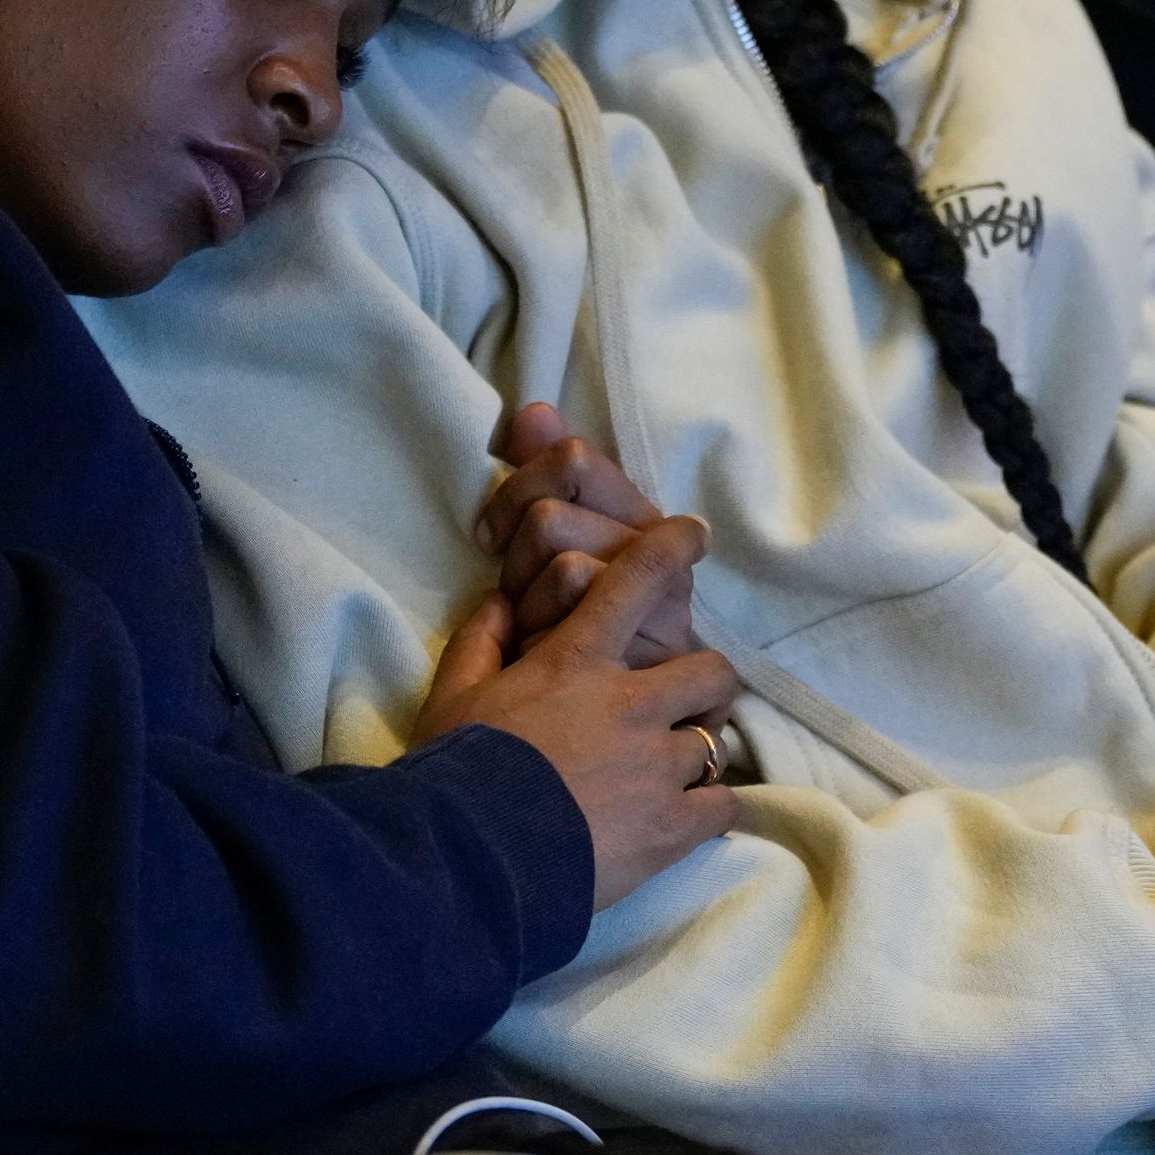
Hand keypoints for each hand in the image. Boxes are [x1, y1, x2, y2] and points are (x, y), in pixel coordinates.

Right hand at [414, 513, 739, 908]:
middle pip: (712, 669)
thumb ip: (480, 639)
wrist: (470, 858)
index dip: (673, 548)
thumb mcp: (453, 693)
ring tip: (680, 767)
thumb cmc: (456, 767)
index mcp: (579, 661)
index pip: (637, 582)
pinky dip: (713, 808)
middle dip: (707, 680)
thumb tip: (500, 600)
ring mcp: (659, 766)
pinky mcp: (673, 827)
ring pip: (718, 740)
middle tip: (687, 698)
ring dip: (701, 749)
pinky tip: (696, 815)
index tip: (695, 534)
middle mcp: (632, 703)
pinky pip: (724, 805)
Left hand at [475, 402, 696, 664]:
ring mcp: (662, 610)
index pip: (572, 457)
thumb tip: (532, 411)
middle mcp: (659, 556)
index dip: (517, 485)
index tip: (493, 535)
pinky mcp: (655, 666)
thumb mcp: (553, 550)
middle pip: (552, 518)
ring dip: (530, 611)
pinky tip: (549, 670)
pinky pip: (566, 634)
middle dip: (514, 563)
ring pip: (564, 568)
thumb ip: (544, 472)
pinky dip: (540, 650)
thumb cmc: (565, 634)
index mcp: (637, 517)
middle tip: (520, 598)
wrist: (584, 742)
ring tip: (542, 638)